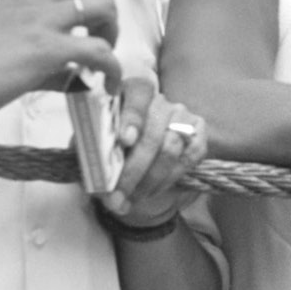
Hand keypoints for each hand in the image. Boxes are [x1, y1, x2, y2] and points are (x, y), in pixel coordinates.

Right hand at [0, 0, 122, 117]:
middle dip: (111, 20)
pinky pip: (99, 49)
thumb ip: (46, 56)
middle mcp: (37, 1)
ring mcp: (42, 20)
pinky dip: (113, 68)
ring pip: (105, 7)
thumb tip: (77, 75)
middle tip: (101, 50)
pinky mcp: (46, 47)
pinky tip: (107, 85)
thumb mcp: (10, 46)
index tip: (93, 40)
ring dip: (114, 37)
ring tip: (103, 67)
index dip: (97, 13)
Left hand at [101, 76, 208, 225]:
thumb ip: (93, 154)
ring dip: (150, 180)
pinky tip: (153, 189)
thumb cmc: (108, 147)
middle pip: (151, 133)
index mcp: (127, 91)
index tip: (124, 141)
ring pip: (171, 148)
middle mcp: (157, 99)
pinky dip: (170, 178)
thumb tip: (98, 181)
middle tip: (117, 198)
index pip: (136, 92)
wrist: (133, 156)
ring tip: (132, 198)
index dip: (132, 116)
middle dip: (133, 172)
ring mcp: (180, 113)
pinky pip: (190, 156)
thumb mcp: (93, 145)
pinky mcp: (197, 130)